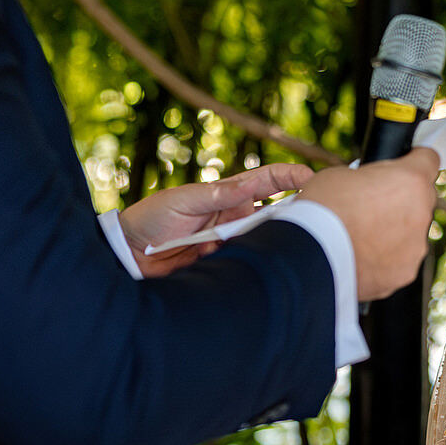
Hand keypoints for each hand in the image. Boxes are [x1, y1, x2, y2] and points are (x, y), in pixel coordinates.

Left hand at [118, 162, 313, 277]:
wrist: (128, 253)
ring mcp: (229, 240)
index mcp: (226, 194)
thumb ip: (213, 196)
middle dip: (296, 214)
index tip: (314, 179)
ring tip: (294, 243)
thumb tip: (246, 187)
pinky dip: (255, 263)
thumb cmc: (151, 218)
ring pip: (264, 240)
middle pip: (275, 213)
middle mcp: (234, 216)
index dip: (291, 178)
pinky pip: (246, 262)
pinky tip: (265, 266)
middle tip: (317, 218)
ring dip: (276, 241)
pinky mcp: (222, 263)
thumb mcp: (181, 201)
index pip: (267, 181)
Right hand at [296, 147, 439, 300]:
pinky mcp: (405, 272)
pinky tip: (361, 254)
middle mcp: (421, 213)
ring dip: (395, 229)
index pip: (429, 159)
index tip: (407, 163)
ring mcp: (415, 246)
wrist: (310, 256)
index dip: (414, 159)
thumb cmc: (322, 209)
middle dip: (402, 199)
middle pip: (421, 199)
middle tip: (371, 204)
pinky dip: (386, 256)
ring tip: (362, 234)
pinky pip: (400, 258)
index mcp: (410, 181)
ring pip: (411, 231)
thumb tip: (371, 185)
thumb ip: (368, 178)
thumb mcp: (341, 175)